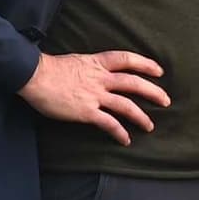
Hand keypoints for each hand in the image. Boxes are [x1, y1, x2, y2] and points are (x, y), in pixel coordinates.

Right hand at [22, 48, 167, 143]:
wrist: (33, 76)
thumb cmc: (48, 69)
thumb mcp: (74, 61)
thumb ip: (88, 68)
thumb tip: (92, 73)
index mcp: (96, 63)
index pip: (126, 59)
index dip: (145, 64)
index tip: (159, 70)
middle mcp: (99, 78)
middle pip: (133, 83)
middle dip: (153, 92)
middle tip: (166, 100)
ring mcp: (94, 95)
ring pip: (126, 105)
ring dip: (141, 116)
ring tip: (150, 126)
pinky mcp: (87, 111)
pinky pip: (109, 123)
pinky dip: (120, 132)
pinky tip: (126, 140)